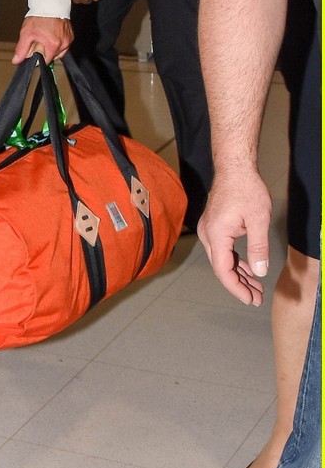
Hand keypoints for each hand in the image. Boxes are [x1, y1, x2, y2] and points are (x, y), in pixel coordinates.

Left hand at [12, 15, 72, 63]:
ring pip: (59, 51)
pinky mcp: (71, 35)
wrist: (49, 4)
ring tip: (46, 36)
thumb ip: (22, 49)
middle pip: (53, 56)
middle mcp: (63, 43)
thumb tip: (17, 60)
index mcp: (53, 45)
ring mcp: (68, 39)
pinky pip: (64, 44)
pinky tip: (52, 34)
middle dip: (45, 51)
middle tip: (40, 40)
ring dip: (52, 47)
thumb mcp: (27, 34)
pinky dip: (58, 42)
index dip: (39, 57)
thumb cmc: (40, 16)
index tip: (36, 50)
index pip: (46, 60)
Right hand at [196, 165, 270, 305]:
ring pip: (222, 259)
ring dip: (238, 274)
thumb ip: (258, 248)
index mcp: (216, 235)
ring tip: (256, 287)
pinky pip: (222, 249)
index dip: (236, 288)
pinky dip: (235, 261)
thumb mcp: (258, 221)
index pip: (223, 270)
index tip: (250, 299)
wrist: (234, 168)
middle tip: (257, 298)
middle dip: (239, 284)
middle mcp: (208, 234)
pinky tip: (247, 269)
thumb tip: (260, 272)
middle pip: (221, 268)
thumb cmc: (246, 190)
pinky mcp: (213, 226)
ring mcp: (209, 230)